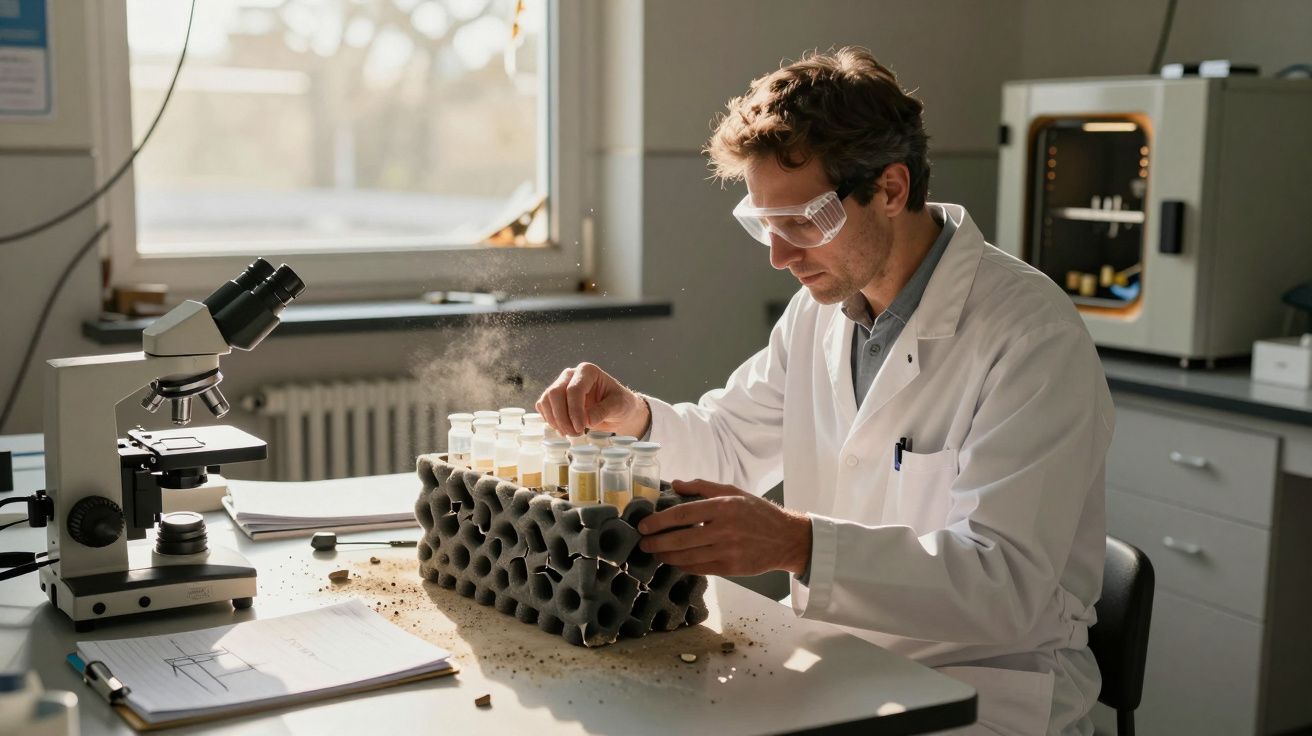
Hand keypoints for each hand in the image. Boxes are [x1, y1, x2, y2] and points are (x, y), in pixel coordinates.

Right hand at [536, 362, 648, 437]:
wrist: (617, 411)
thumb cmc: (621, 404)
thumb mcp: (619, 406)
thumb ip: (604, 410)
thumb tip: (587, 420)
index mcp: (588, 371)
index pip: (574, 389)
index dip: (574, 410)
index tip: (581, 427)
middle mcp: (571, 375)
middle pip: (555, 393)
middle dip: (563, 417)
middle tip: (575, 433)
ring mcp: (561, 385)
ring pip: (546, 400)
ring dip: (555, 420)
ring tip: (572, 433)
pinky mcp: (554, 398)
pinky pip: (543, 407)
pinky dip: (550, 420)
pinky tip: (564, 429)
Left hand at [637, 479, 812, 576]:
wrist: (785, 539)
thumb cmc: (757, 513)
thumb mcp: (734, 492)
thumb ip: (703, 487)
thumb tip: (676, 484)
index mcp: (723, 507)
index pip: (682, 514)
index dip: (659, 521)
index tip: (644, 525)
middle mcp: (724, 530)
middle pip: (680, 539)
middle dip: (656, 542)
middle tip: (643, 543)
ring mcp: (727, 551)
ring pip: (686, 557)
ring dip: (666, 556)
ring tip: (655, 552)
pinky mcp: (730, 568)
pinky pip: (698, 568)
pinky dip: (683, 566)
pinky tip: (674, 561)